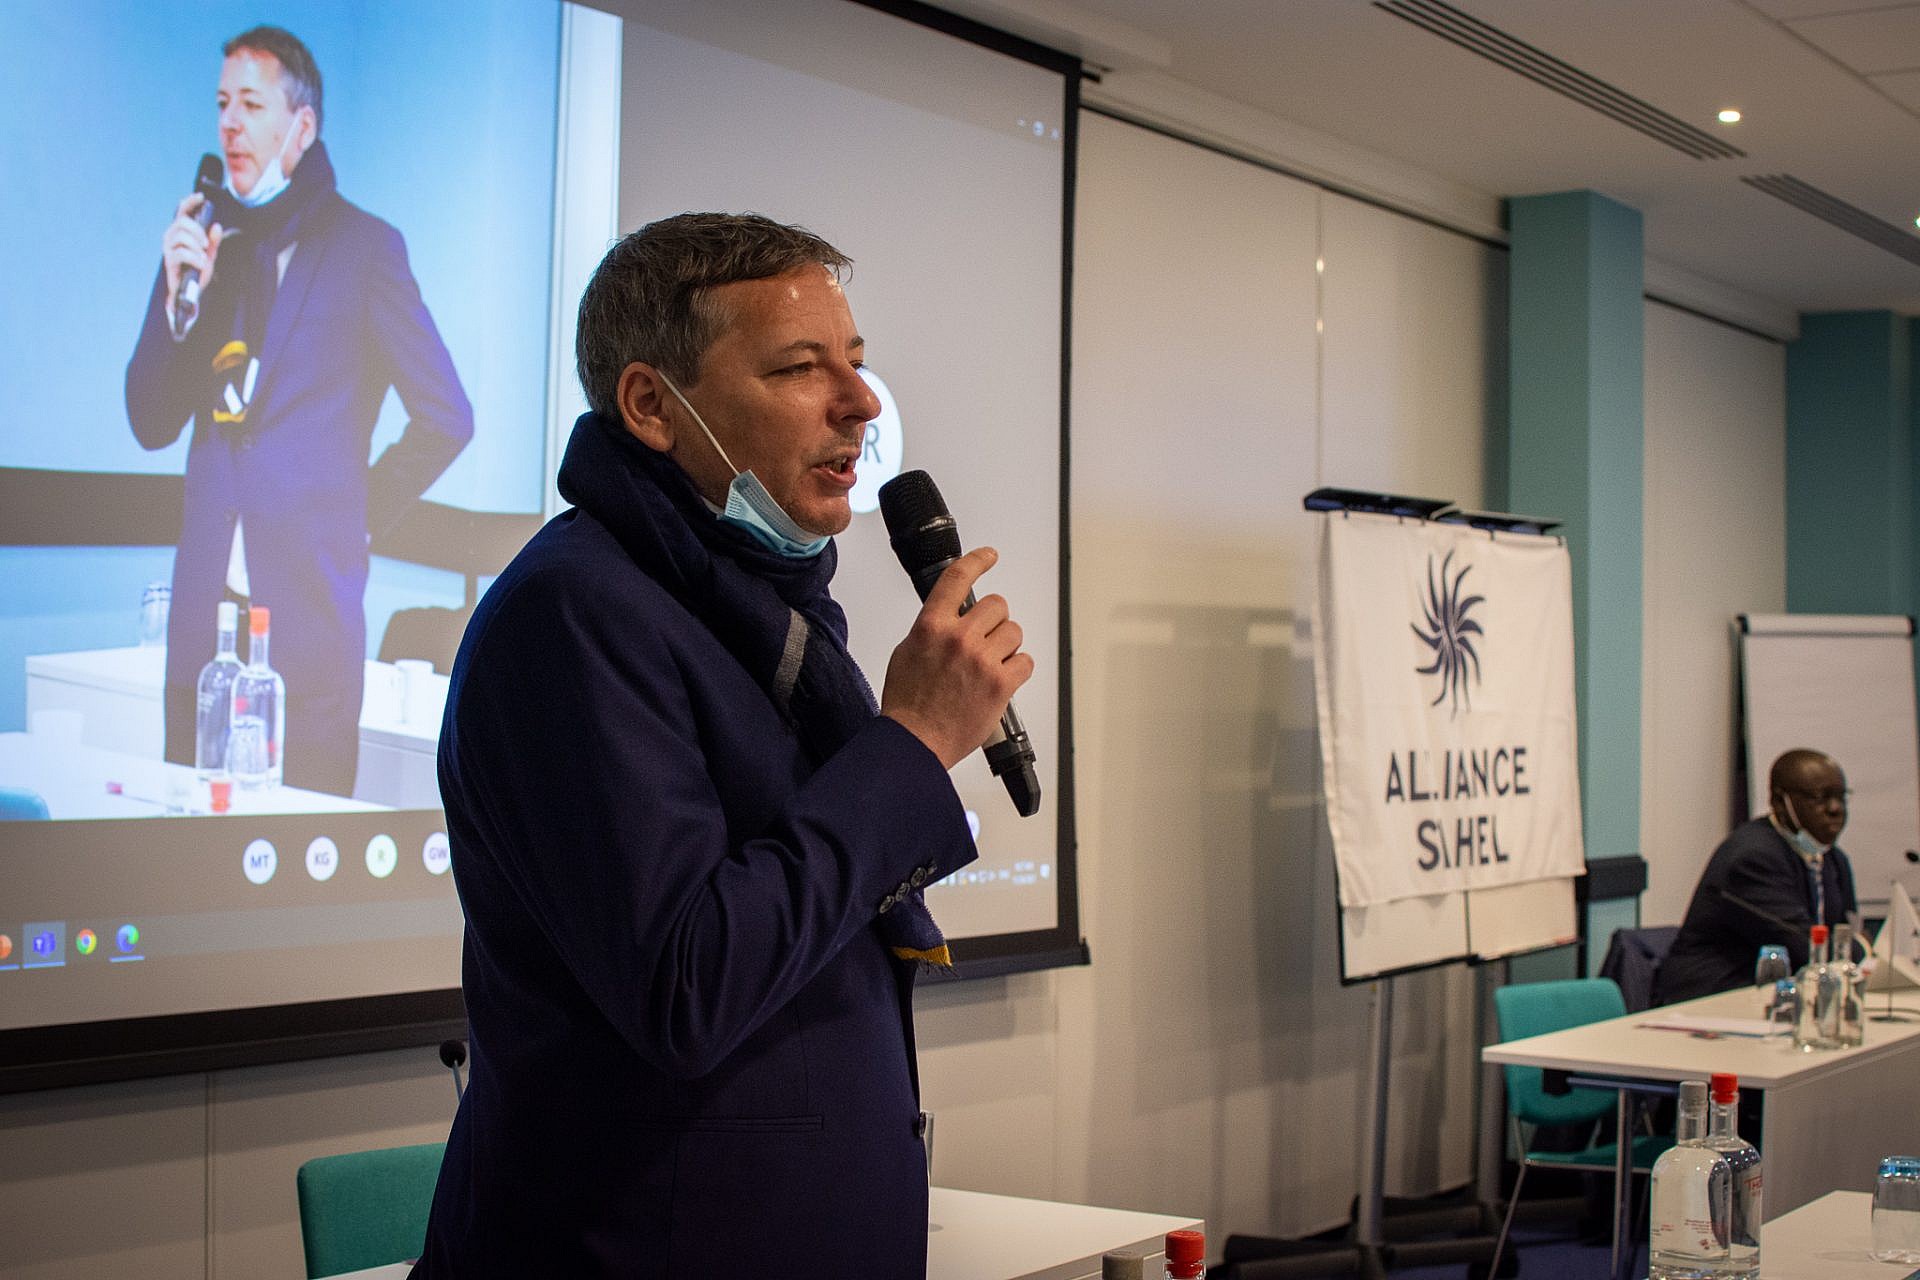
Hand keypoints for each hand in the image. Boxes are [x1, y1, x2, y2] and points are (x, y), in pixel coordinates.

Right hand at [162, 193, 224, 307]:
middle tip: (207, 244)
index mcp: (182, 231)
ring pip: (181, 236)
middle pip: (182, 221)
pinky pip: (181, 253)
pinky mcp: (168, 260)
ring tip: (204, 258)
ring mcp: (168, 247)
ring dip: (196, 246)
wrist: (191, 290)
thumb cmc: (198, 270)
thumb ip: (214, 241)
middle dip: (197, 230)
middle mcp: (172, 236)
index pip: (182, 211)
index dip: (190, 202)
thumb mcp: (210, 254)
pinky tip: (201, 264)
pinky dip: (194, 258)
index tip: (201, 196)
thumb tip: (217, 226)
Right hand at [881, 546, 1034, 769]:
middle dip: (994, 621)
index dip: (977, 560)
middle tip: (985, 639)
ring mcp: (982, 660)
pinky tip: (1001, 680)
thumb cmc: (908, 703)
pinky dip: (1017, 670)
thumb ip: (931, 629)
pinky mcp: (1001, 684)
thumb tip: (949, 617)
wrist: (915, 741)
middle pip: (997, 605)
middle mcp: (959, 637)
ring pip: (1014, 632)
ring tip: (989, 665)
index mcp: (931, 625)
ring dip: (1006, 646)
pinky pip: (1025, 661)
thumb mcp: (907, 652)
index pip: (958, 577)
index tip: (989, 555)